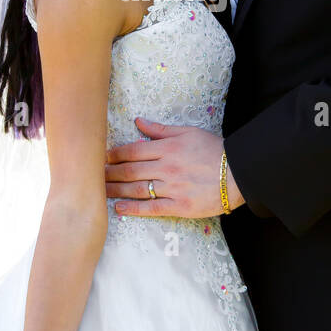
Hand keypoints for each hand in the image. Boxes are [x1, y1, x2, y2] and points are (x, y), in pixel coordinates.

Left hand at [105, 118, 244, 218]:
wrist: (238, 172)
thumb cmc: (214, 149)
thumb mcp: (188, 132)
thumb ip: (160, 129)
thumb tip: (138, 121)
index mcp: (167, 148)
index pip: (132, 151)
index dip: (114, 155)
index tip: (100, 157)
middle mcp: (166, 167)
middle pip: (129, 171)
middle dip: (109, 173)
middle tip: (92, 176)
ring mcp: (172, 188)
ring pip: (136, 189)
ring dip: (115, 190)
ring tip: (99, 191)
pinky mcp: (179, 206)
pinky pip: (151, 208)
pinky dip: (133, 209)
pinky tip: (119, 208)